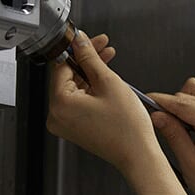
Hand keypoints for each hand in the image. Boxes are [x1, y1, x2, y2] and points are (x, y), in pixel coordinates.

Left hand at [47, 32, 160, 175]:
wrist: (138, 155)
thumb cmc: (127, 129)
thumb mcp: (108, 82)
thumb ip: (90, 57)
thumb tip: (80, 42)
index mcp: (60, 104)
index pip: (61, 65)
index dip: (76, 48)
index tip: (86, 39)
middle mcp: (57, 116)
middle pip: (67, 76)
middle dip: (86, 60)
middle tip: (102, 46)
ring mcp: (65, 124)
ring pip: (74, 88)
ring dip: (90, 73)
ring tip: (108, 60)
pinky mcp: (74, 128)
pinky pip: (78, 101)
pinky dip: (91, 89)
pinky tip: (104, 79)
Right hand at [147, 79, 194, 194]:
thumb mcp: (190, 163)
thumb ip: (172, 135)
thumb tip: (156, 116)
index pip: (182, 102)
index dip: (160, 101)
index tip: (143, 102)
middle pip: (188, 94)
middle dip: (170, 107)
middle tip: (160, 126)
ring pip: (193, 96)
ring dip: (180, 109)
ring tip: (176, 132)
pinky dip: (188, 114)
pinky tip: (185, 133)